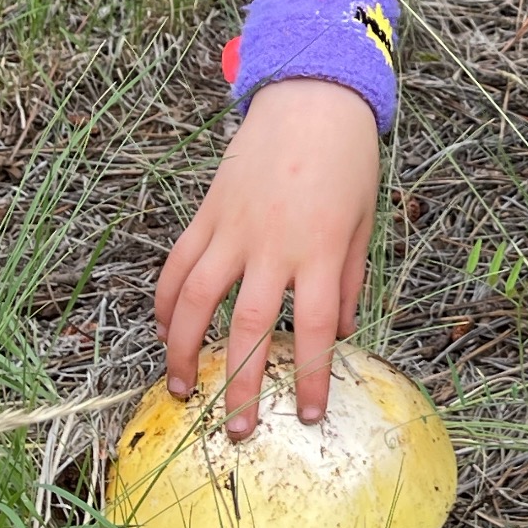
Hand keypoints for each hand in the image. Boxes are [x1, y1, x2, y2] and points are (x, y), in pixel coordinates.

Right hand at [154, 79, 379, 438]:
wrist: (312, 98)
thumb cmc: (348, 160)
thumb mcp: (364, 221)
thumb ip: (349, 279)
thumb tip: (338, 334)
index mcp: (319, 249)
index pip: (313, 329)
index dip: (309, 377)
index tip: (306, 415)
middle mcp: (272, 244)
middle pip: (248, 326)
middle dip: (239, 384)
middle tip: (235, 430)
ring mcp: (233, 227)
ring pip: (195, 299)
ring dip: (182, 349)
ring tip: (179, 388)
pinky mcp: (207, 212)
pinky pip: (178, 263)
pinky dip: (164, 299)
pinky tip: (163, 329)